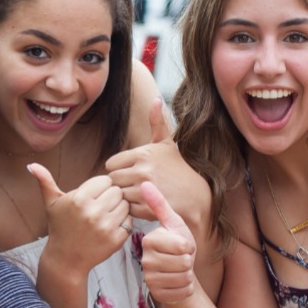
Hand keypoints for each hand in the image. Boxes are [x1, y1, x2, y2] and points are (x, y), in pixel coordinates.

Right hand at [30, 163, 130, 277]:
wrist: (66, 259)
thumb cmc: (60, 227)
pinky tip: (110, 227)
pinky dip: (123, 223)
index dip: (100, 187)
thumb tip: (31, 164)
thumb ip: (44, 181)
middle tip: (100, 206)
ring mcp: (106, 227)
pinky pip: (130, 221)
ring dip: (118, 209)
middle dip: (110, 197)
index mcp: (79, 199)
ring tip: (105, 215)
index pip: (105, 180)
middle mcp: (93, 212)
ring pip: (125, 205)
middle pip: (117, 191)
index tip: (93, 196)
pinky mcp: (117, 239)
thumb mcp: (51, 204)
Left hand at [106, 98, 211, 234]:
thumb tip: (156, 98)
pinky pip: (127, 209)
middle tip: (135, 185)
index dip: (120, 168)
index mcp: (142, 154)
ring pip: (119, 195)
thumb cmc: (178, 169)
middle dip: (121, 183)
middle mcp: (142, 171)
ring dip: (126, 197)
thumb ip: (157, 122)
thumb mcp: (167, 144)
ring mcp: (145, 190)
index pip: (111, 164)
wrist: (197, 197)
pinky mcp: (148, 208)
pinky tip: (145, 204)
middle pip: (113, 180)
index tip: (132, 171)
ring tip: (140, 195)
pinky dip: (133, 209)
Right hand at [134, 181, 196, 306]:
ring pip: (183, 278)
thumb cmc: (177, 245)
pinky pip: (182, 292)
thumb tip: (145, 182)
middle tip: (182, 258)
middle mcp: (145, 260)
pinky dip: (186, 288)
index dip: (188, 246)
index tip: (181, 244)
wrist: (178, 271)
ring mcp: (149, 278)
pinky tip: (179, 283)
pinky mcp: (157, 294)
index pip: (182, 245)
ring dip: (188, 274)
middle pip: (184, 263)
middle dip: (189, 261)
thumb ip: (159, 204)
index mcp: (149, 240)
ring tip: (180, 269)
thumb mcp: (173, 223)